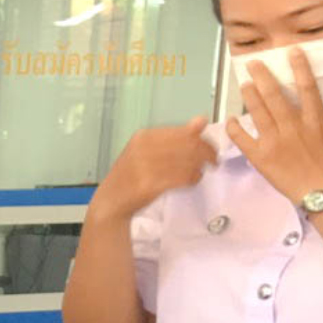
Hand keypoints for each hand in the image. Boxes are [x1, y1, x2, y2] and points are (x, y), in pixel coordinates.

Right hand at [89, 117, 215, 221]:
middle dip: (207, 153)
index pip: (183, 132)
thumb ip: (173, 137)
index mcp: (143, 137)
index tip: (210, 148)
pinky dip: (193, 179)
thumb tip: (201, 120)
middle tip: (213, 161)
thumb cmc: (130, 176)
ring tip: (199, 172)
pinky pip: (182, 178)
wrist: (110, 202)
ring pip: (188, 162)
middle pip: (188, 146)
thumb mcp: (147, 150)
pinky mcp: (149, 185)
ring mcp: (145, 167)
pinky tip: (191, 181)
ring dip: (200, 168)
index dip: (203, 140)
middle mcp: (143, 149)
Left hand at [225, 47, 322, 204]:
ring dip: (250, 96)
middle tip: (254, 63)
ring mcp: (275, 142)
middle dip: (263, 77)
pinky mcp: (261, 157)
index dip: (299, 67)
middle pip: (275, 96)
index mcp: (316, 120)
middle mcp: (294, 127)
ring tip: (244, 83)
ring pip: (259, 113)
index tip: (292, 52)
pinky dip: (236, 129)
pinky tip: (232, 119)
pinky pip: (243, 139)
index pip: (307, 87)